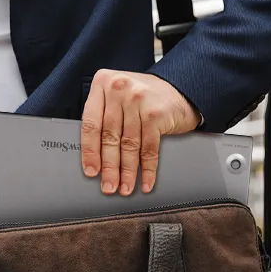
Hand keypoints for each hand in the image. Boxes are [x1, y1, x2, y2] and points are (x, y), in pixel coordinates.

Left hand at [81, 70, 199, 195]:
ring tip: (125, 187)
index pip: (90, 124)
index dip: (89, 152)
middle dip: (109, 167)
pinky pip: (148, 148)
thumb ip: (103, 116)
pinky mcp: (155, 114)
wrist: (181, 89)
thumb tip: (94, 157)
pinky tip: (145, 181)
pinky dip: (147, 168)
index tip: (91, 171)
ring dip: (127, 172)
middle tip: (108, 186)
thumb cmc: (144, 97)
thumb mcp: (117, 97)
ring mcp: (137, 100)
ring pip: (128, 145)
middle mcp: (118, 89)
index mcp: (102, 83)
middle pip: (109, 137)